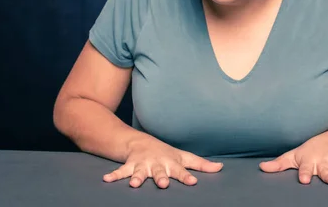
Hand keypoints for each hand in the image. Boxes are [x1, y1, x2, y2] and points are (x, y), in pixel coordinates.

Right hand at [102, 134, 223, 187]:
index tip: (193, 182)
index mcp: (171, 163)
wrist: (142, 142)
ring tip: (135, 184)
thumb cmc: (167, 154)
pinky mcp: (130, 166)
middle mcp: (157, 164)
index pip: (181, 171)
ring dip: (137, 177)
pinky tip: (106, 180)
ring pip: (140, 172)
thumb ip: (201, 165)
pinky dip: (114, 175)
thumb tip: (221, 168)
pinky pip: (121, 171)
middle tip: (162, 184)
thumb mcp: (184, 157)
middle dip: (160, 178)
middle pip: (159, 172)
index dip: (187, 177)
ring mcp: (143, 165)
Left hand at [259, 135, 327, 185]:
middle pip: (326, 169)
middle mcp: (324, 161)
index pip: (305, 168)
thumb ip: (279, 164)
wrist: (326, 140)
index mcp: (309, 160)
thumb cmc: (307, 152)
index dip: (304, 174)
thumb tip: (262, 168)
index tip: (303, 181)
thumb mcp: (292, 156)